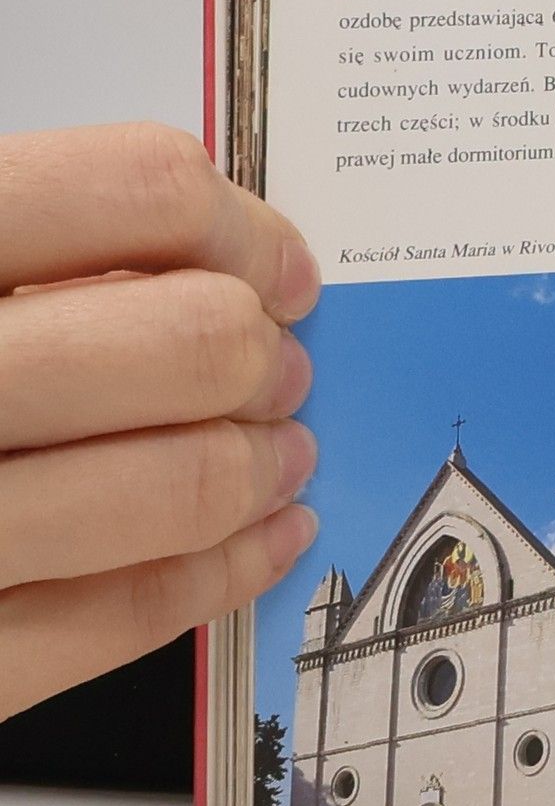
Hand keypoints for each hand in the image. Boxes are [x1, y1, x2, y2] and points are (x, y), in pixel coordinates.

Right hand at [0, 124, 319, 718]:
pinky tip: (258, 540)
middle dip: (258, 354)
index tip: (272, 261)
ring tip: (276, 450)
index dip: (238, 224)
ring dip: (260, 464)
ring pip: (175, 483)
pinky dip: (221, 573)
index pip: (132, 189)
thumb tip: (186, 253)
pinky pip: (118, 616)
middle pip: (184, 340)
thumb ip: (6, 242)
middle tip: (273, 361)